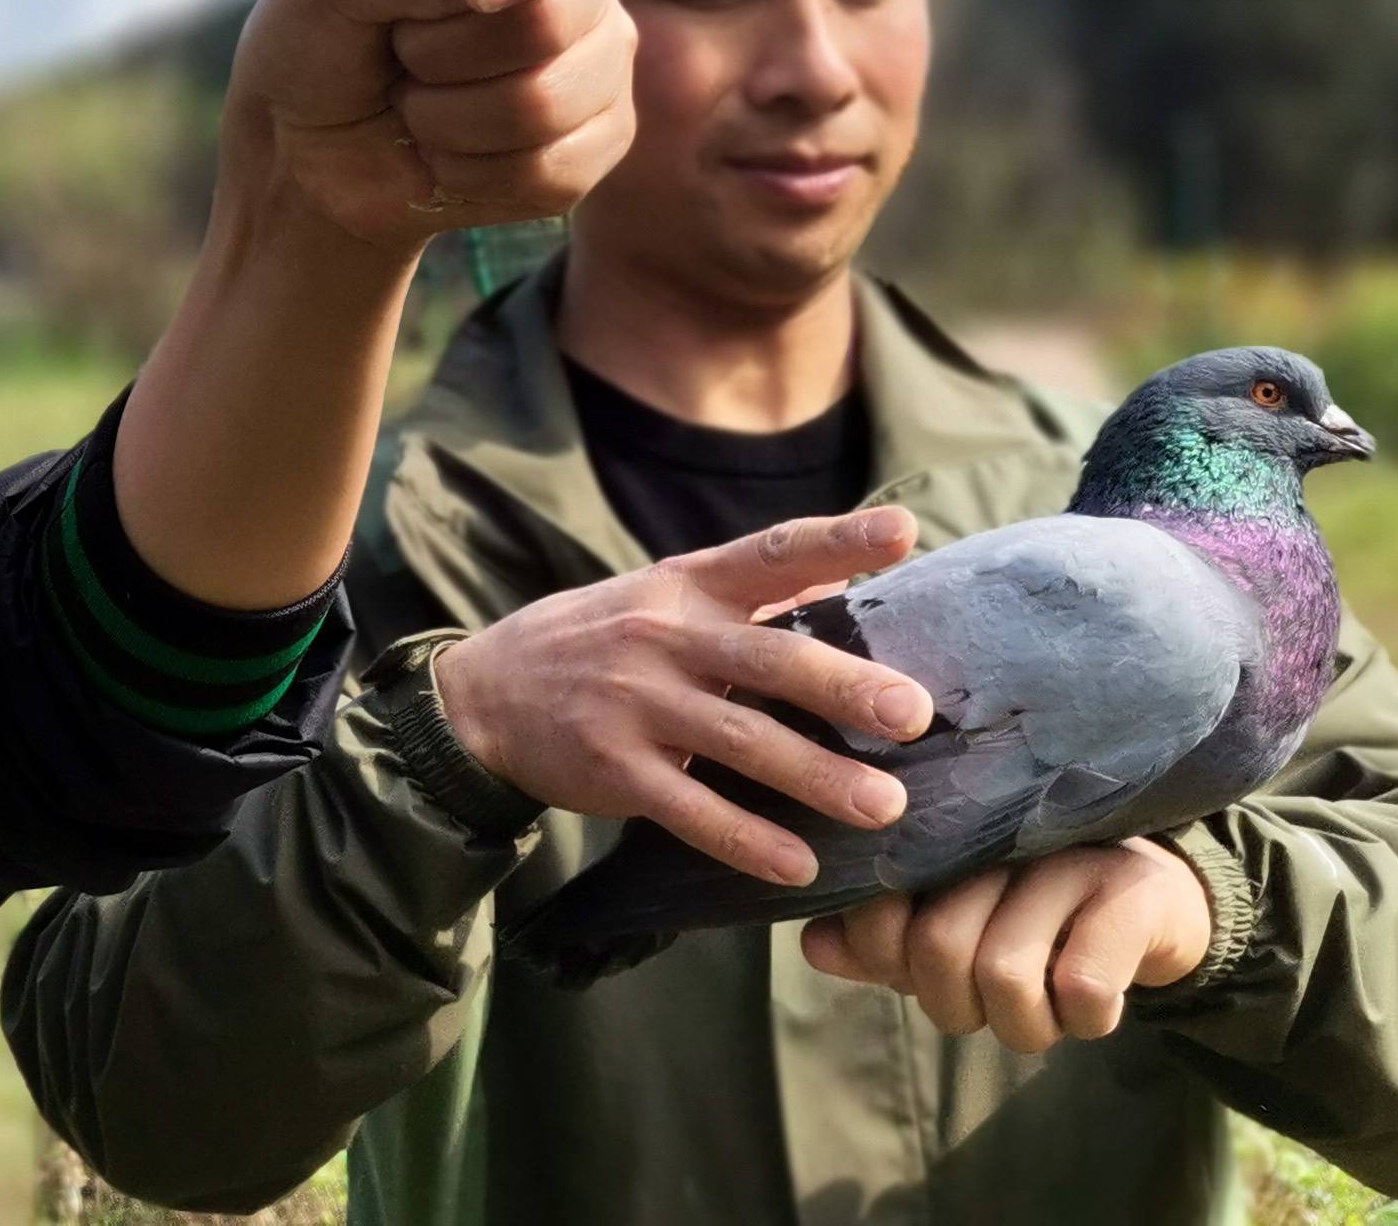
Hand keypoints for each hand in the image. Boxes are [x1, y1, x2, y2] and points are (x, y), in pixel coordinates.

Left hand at [222, 0, 638, 252]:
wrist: (305, 154)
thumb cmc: (320, 46)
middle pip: (555, 15)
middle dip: (445, 49)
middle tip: (401, 49)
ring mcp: (599, 61)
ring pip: (548, 100)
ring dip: (448, 115)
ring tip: (415, 102)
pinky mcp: (598, 141)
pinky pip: (554, 167)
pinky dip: (471, 170)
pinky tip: (444, 153)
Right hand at [432, 508, 933, 885]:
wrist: (483, 695)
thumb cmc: (596, 641)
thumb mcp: (661, 598)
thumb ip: (747, 595)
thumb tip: (842, 581)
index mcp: (686, 587)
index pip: (769, 552)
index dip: (837, 540)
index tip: (903, 533)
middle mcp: (664, 638)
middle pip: (768, 659)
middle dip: (845, 686)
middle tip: (913, 713)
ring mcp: (637, 706)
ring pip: (742, 743)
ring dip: (818, 777)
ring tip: (886, 806)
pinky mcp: (616, 770)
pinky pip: (692, 811)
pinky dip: (747, 839)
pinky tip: (798, 865)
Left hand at [800, 838, 1214, 1051]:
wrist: (1159, 901)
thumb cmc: (1036, 918)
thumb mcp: (953, 931)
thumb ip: (883, 941)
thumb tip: (815, 946)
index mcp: (945, 843)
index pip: (877, 918)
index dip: (893, 963)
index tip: (930, 970)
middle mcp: (1001, 840)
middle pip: (940, 952)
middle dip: (960, 1007)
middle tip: (995, 1002)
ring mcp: (1069, 863)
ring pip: (1006, 975)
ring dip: (1026, 1023)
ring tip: (1046, 1008)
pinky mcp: (1132, 894)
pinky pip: (1082, 988)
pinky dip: (1086, 1019)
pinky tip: (1093, 1003)